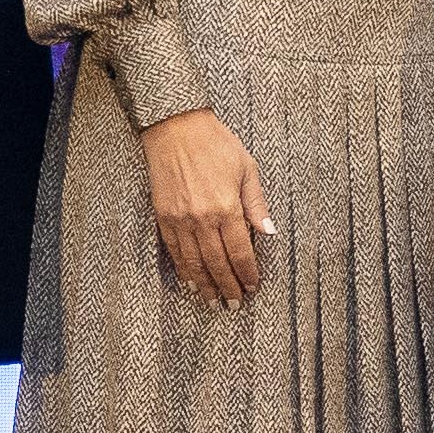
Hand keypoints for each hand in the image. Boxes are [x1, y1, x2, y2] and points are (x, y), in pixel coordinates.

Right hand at [141, 109, 275, 306]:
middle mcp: (203, 218)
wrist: (176, 127)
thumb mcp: (247, 168)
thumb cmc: (215, 143)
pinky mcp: (164, 215)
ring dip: (205, 285)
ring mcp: (181, 219)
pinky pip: (174, 250)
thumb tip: (269, 232)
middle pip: (217, 263)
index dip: (247, 273)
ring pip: (194, 262)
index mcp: (227, 207)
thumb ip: (256, 204)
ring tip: (212, 302)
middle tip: (234, 304)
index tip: (252, 286)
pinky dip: (183, 269)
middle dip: (228, 287)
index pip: (240, 252)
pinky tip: (190, 281)